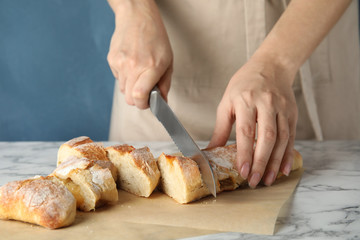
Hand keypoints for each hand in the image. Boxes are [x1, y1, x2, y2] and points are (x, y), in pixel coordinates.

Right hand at [107, 0, 172, 108]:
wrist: (137, 17)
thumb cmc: (155, 38)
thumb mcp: (168, 60)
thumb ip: (165, 84)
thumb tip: (162, 101)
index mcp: (151, 66)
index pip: (139, 96)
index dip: (143, 104)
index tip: (148, 103)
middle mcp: (134, 66)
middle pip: (129, 98)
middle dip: (138, 99)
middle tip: (145, 91)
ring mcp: (120, 63)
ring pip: (122, 90)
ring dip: (131, 88)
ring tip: (138, 73)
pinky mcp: (112, 60)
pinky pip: (117, 78)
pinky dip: (124, 76)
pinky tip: (131, 63)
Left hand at [208, 55, 297, 187]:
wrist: (271, 66)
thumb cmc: (244, 84)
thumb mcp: (227, 101)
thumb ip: (221, 127)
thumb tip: (211, 150)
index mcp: (246, 100)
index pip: (246, 130)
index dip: (245, 152)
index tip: (242, 170)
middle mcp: (266, 104)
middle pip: (267, 137)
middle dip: (260, 162)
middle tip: (254, 181)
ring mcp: (282, 108)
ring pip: (282, 139)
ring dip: (275, 162)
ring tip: (266, 179)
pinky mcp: (292, 113)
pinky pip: (292, 136)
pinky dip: (287, 154)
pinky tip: (282, 169)